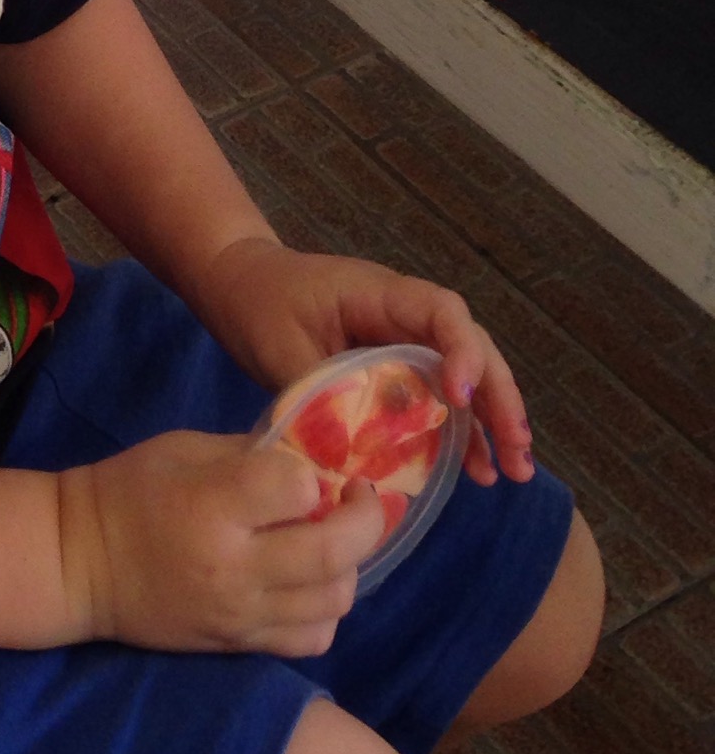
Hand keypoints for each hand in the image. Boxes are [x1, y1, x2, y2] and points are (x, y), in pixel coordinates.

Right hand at [58, 428, 382, 654]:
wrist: (81, 564)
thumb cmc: (129, 492)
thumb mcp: (182, 450)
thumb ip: (249, 455)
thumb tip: (311, 462)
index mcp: (211, 505)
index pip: (296, 487)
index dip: (313, 472)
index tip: (306, 466)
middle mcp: (234, 566)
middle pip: (332, 552)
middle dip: (364, 519)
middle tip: (357, 498)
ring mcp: (241, 613)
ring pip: (333, 601)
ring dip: (349, 565)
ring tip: (332, 541)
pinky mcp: (240, 645)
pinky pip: (311, 638)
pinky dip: (326, 610)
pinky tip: (309, 585)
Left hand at [190, 235, 531, 489]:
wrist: (236, 283)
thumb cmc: (258, 302)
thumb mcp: (283, 346)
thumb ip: (326, 392)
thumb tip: (360, 448)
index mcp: (381, 294)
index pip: (442, 313)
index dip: (463, 353)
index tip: (461, 398)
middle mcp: (403, 315)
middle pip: (469, 347)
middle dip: (499, 398)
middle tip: (518, 451)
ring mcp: (402, 340)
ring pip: (462, 375)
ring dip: (491, 420)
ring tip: (512, 471)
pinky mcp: (393, 366)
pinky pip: (436, 394)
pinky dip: (459, 428)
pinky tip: (476, 468)